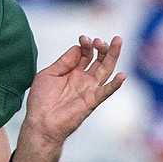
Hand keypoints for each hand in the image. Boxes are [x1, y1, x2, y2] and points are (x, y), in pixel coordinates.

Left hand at [13, 36, 125, 161]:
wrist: (40, 123)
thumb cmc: (41, 100)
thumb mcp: (48, 74)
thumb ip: (64, 61)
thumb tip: (78, 47)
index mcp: (72, 72)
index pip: (85, 54)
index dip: (85, 44)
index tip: (83, 38)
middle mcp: (83, 79)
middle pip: (99, 60)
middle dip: (101, 47)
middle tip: (100, 40)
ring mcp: (89, 89)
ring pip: (105, 70)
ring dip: (112, 56)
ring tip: (117, 41)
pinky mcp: (92, 101)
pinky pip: (105, 92)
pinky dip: (115, 85)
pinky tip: (122, 75)